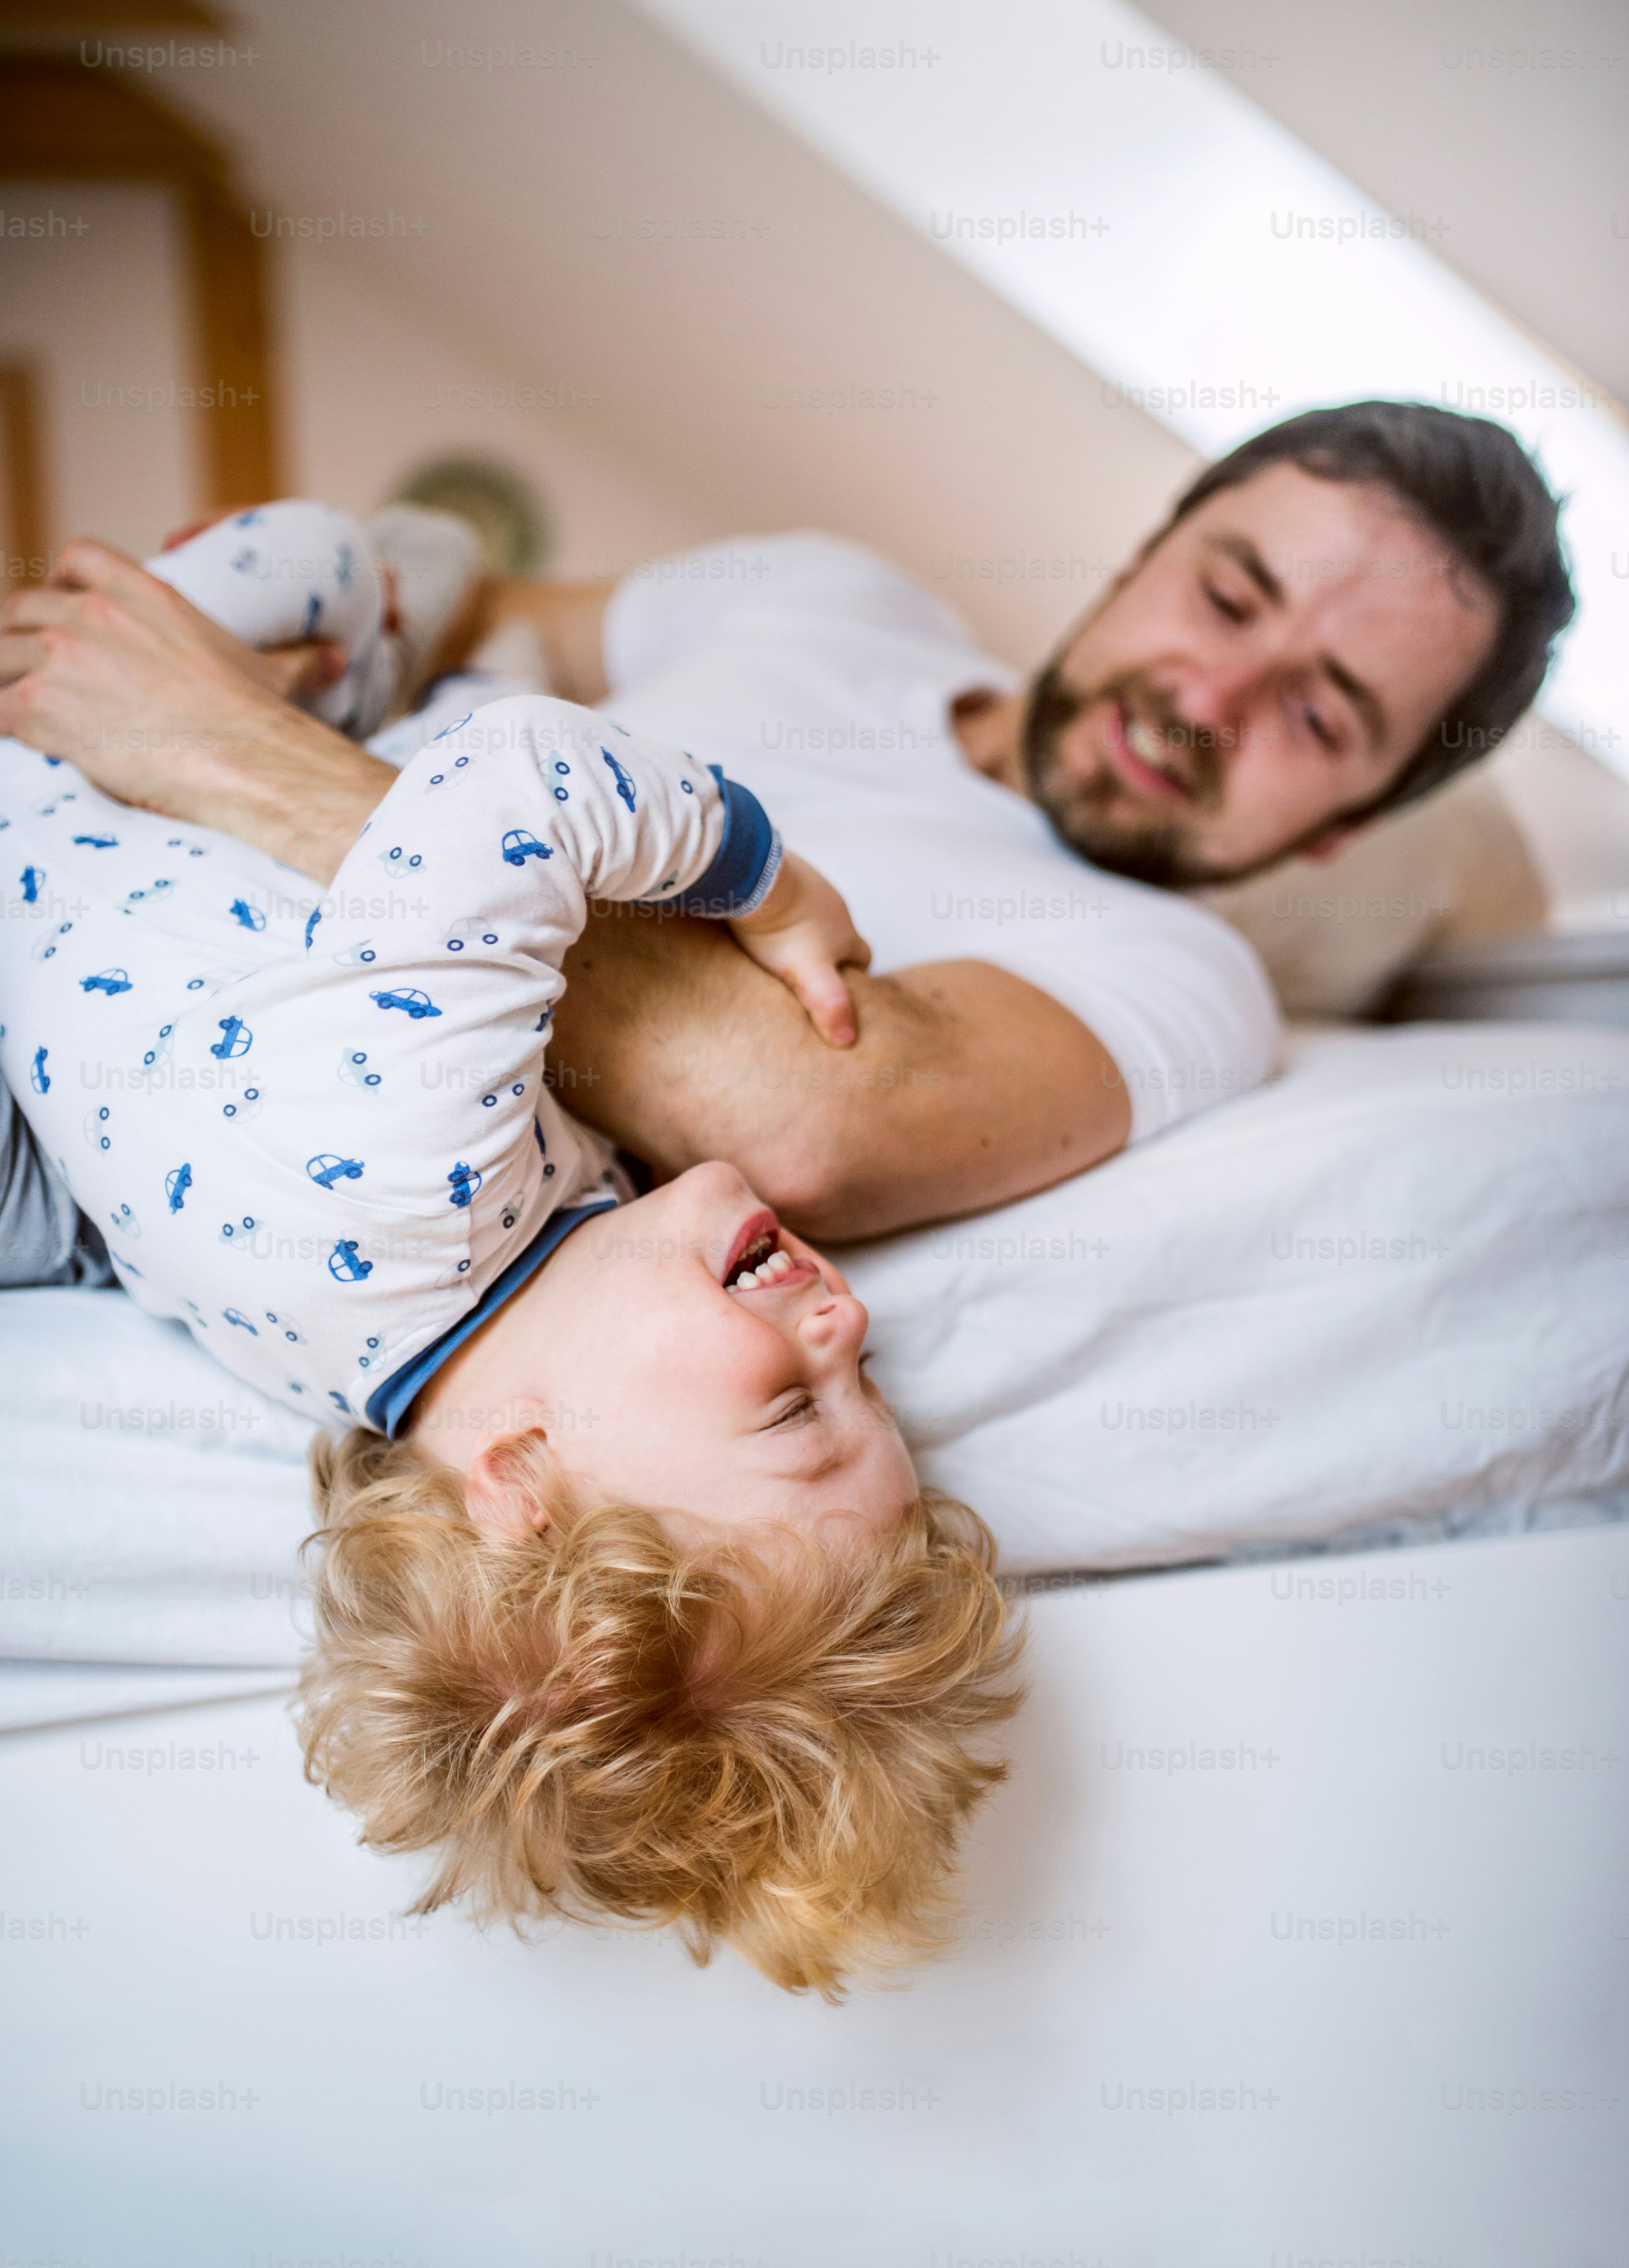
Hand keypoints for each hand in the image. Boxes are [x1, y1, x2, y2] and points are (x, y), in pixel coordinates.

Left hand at [0, 536, 343, 804]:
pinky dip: (5, 725)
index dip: (59, 581)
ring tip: (23, 710)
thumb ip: (297, 660)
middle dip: (20, 639)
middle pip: (22, 607)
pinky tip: (24, 741)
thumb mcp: (274, 678)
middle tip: (35, 674)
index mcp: (144, 595)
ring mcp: (62, 656)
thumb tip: (335, 658)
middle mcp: (93, 615)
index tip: (61, 609)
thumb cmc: (258, 725)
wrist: (243, 765)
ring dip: (5, 681)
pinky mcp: (40, 705)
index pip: (77, 556)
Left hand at [728, 850, 871, 1047]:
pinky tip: (755, 923)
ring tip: (774, 950)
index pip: (863, 959)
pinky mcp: (781, 871)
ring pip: (812, 915)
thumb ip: (830, 1007)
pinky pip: (785, 895)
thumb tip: (848, 1041)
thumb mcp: (810, 975)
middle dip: (827, 955)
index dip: (853, 977)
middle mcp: (834, 905)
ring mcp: (809, 884)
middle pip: (837, 936)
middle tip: (801, 975)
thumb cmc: (782, 930)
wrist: (754, 877)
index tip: (835, 994)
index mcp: (846, 932)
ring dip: (800, 931)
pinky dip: (778, 910)